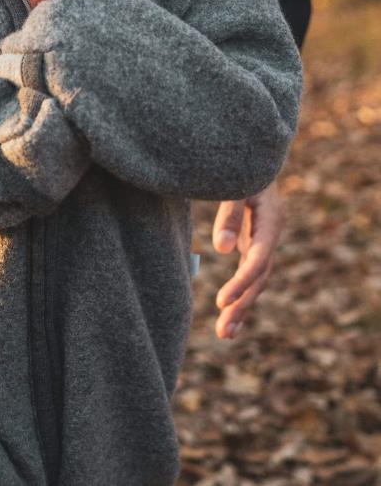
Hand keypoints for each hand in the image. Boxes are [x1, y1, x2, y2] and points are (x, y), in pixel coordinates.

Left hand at [212, 181, 283, 339]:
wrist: (253, 154)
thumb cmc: (242, 166)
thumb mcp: (237, 185)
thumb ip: (230, 215)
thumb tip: (221, 250)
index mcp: (270, 223)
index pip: (256, 261)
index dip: (240, 282)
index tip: (220, 301)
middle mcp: (270, 236)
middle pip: (259, 278)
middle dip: (242, 304)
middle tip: (223, 332)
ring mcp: (263, 240)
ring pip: (256, 280)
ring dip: (241, 306)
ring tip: (225, 334)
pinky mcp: (253, 241)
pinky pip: (249, 272)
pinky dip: (240, 292)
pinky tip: (229, 311)